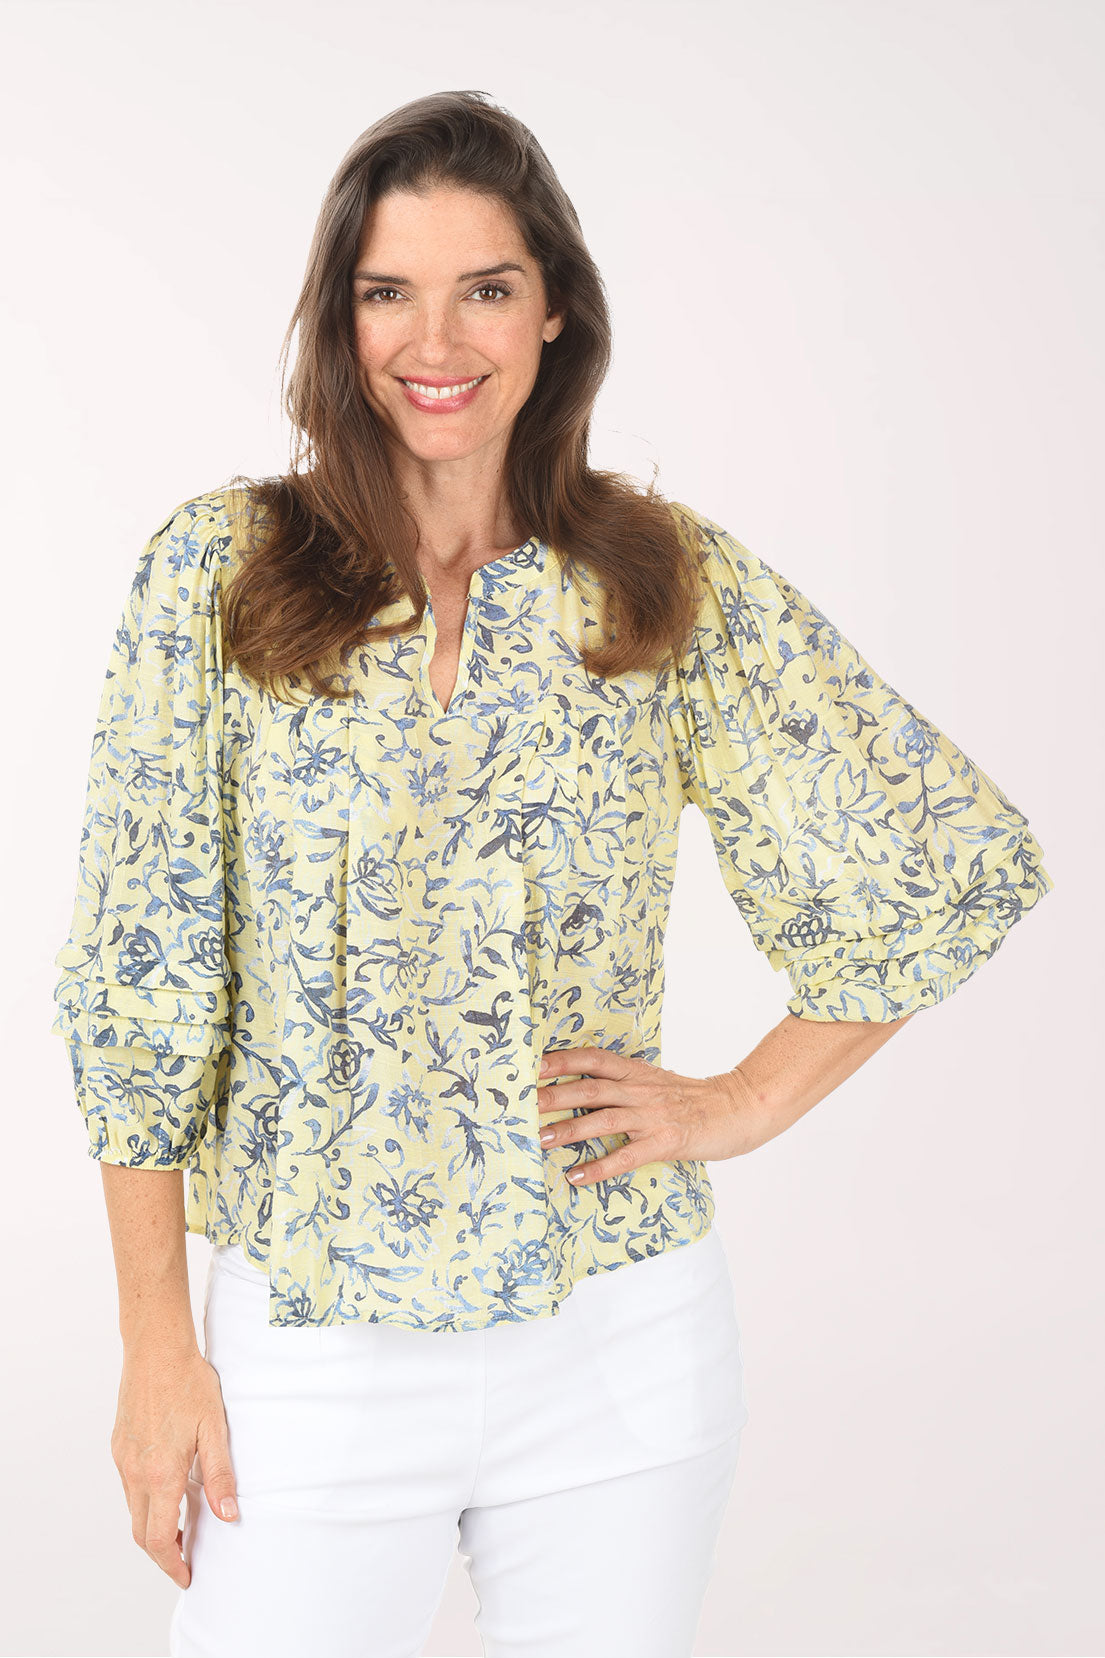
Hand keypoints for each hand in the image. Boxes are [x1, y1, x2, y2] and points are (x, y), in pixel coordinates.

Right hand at [111, 1344, 239, 1588]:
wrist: (155, 1349)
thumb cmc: (188, 1382)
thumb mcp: (215, 1427)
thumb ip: (220, 1474)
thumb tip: (228, 1515)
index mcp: (160, 1473)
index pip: (159, 1539)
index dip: (172, 1564)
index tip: (186, 1575)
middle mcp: (135, 1472)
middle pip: (141, 1533)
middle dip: (162, 1554)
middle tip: (185, 1559)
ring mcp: (123, 1459)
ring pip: (133, 1510)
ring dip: (153, 1527)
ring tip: (181, 1528)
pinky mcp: (119, 1446)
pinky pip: (128, 1486)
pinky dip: (145, 1502)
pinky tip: (165, 1490)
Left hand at [536, 1045, 763, 1185]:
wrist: (737, 1108)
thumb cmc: (692, 1099)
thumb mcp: (655, 1082)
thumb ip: (624, 1083)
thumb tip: (584, 1090)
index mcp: (637, 1072)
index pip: (593, 1059)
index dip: (562, 1060)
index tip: (531, 1064)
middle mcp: (641, 1090)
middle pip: (590, 1088)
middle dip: (553, 1096)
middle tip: (521, 1104)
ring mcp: (654, 1116)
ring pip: (603, 1120)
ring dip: (569, 1130)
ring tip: (540, 1141)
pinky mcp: (666, 1141)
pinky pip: (628, 1156)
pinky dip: (600, 1167)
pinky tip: (578, 1177)